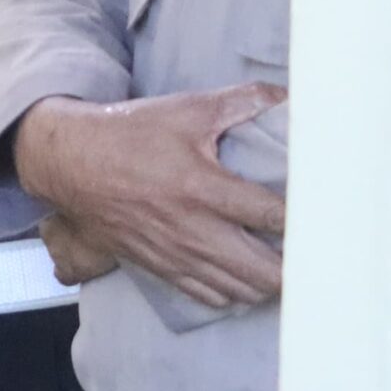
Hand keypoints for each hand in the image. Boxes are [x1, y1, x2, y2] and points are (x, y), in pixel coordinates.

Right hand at [13, 85, 287, 308]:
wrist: (68, 162)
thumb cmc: (127, 134)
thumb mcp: (184, 109)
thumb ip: (239, 102)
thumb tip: (285, 96)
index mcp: (202, 187)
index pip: (271, 216)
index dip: (304, 223)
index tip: (322, 219)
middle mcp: (191, 228)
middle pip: (262, 271)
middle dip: (293, 267)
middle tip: (310, 253)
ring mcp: (174, 252)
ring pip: (239, 289)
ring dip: (266, 283)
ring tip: (283, 268)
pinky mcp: (157, 264)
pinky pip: (206, 294)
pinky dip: (232, 293)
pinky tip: (244, 280)